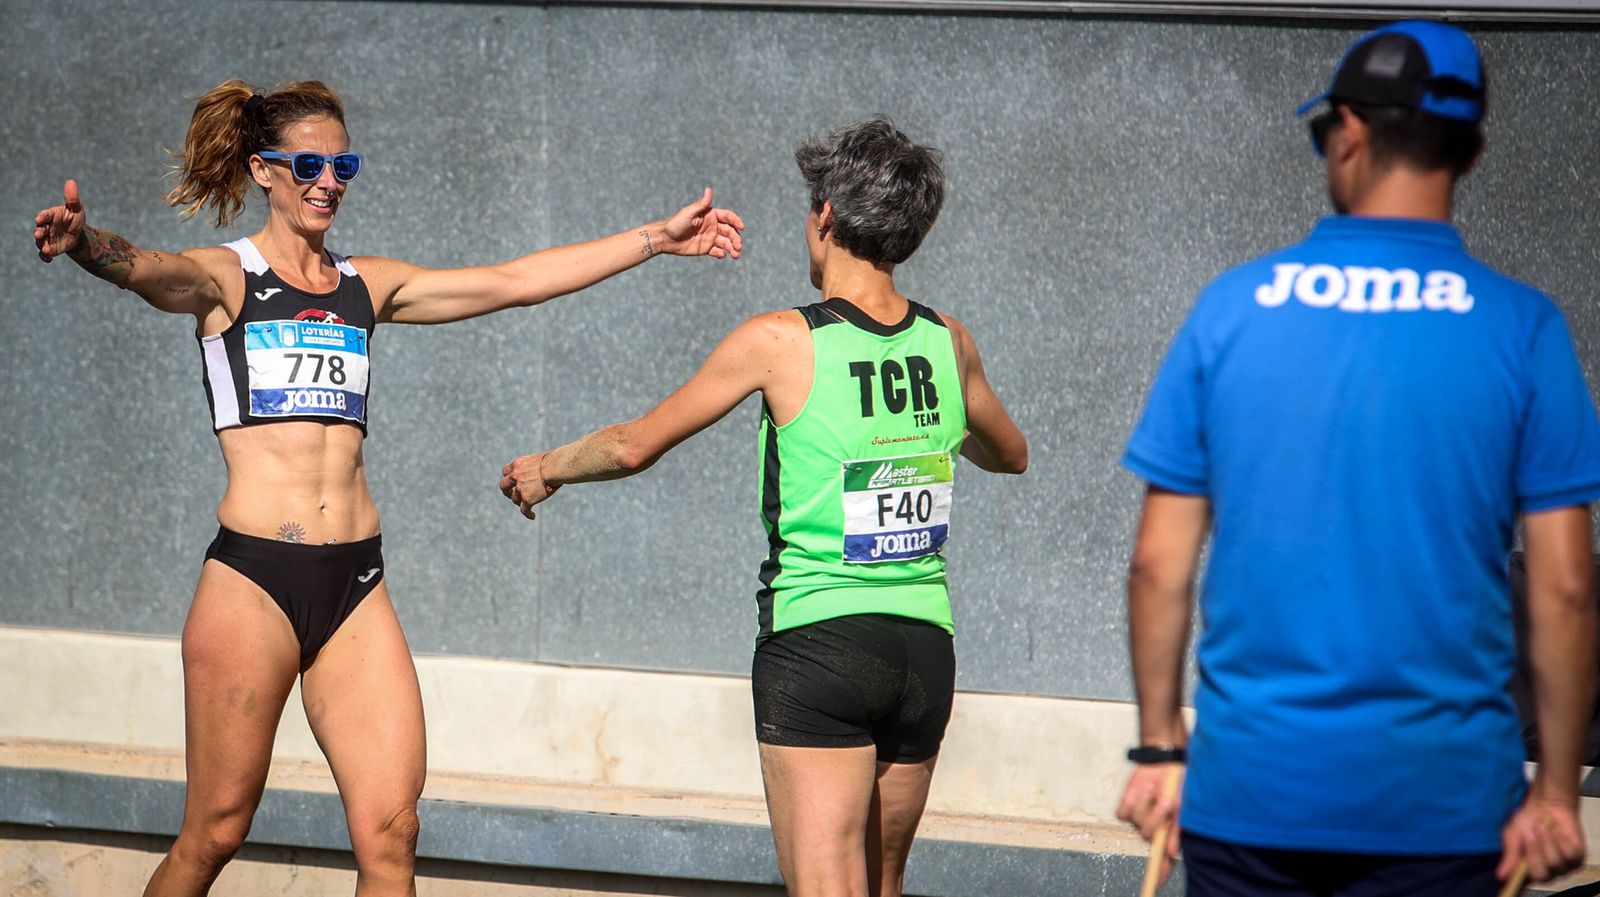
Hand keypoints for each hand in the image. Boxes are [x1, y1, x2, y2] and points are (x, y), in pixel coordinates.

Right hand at [34, 179, 86, 262]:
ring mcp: (47, 238)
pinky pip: (44, 254)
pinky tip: (48, 258)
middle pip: (39, 229)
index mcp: (51, 215)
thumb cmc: (75, 218)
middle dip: (38, 232)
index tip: (40, 218)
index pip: (44, 215)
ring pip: (40, 242)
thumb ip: (72, 198)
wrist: (78, 234)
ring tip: (46, 250)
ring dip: (42, 246)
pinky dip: (45, 257)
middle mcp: (46, 227)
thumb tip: (71, 181)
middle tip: (39, 234)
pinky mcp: (50, 248)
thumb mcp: (77, 209)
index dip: (42, 217)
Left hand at [500, 453, 558, 519]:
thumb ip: (533, 467)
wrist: (556, 467)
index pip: (506, 471)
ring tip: (528, 506)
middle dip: (507, 491)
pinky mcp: (527, 499)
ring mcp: (520, 488)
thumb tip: (542, 470)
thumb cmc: (554, 461)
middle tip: (510, 495)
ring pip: (515, 499)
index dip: (509, 477)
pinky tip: (532, 516)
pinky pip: (524, 510)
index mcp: (518, 464)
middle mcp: (515, 476)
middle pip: (503, 485)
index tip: (513, 481)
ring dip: (520, 503)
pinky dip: (528, 514)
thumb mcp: (538, 459)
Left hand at [659, 187, 743, 259]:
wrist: (665, 239)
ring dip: (732, 248)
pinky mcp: (706, 248)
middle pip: (730, 231)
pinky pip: (717, 251)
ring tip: (735, 255)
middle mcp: (712, 226)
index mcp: (710, 215)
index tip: (742, 227)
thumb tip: (709, 189)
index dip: (736, 221)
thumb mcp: (689, 213)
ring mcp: (710, 237)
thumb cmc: (675, 223)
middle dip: (736, 239)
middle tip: (738, 247)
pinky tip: (721, 255)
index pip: (728, 217)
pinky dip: (721, 254)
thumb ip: (702, 204)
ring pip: (726, 243)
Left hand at [1117, 763, 1184, 889]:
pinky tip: (1141, 790)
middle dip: (1157, 817)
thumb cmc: (1178, 784)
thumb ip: (1178, 829)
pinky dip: (1132, 799)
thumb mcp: (1184, 805)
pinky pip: (1124, 811)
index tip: (1154, 886)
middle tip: (1165, 801)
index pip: (1163, 860)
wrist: (1162, 763)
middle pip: (1148, 835)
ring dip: (1146, 803)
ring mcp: (1138, 819)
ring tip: (1153, 790)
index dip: (1159, 873)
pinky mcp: (1125, 808)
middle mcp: (1153, 829)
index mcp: (1169, 833)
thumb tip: (1171, 852)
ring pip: (1137, 821)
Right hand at [1498, 791, 1584, 883]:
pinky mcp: (1576, 857)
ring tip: (1542, 828)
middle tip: (1530, 836)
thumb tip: (1501, 875)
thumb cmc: (1527, 820)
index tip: (1503, 896)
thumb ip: (1510, 856)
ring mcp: (1562, 866)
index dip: (1514, 891)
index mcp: (1526, 869)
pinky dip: (1560, 840)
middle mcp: (1545, 872)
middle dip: (1534, 853)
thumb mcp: (1512, 836)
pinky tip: (1557, 833)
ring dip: (1547, 843)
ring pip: (1556, 863)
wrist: (1547, 804)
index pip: (1520, 886)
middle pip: (1541, 876)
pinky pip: (1569, 855)